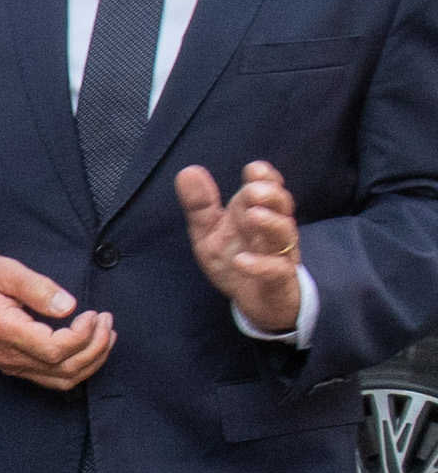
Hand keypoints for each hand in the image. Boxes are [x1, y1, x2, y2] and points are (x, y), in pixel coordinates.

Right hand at [0, 249, 115, 388]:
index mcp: (6, 332)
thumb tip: (69, 306)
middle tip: (106, 320)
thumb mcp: (4, 271)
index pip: (55, 349)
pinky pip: (54, 379)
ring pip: (63, 379)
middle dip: (95, 347)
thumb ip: (38, 288)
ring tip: (105, 333)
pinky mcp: (16, 365)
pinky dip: (79, 367)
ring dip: (92, 360)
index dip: (83, 335)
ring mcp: (12, 364)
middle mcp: (9, 356)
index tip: (92, 312)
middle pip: (65, 368)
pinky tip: (90, 347)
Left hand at [176, 158, 307, 334]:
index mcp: (256, 214)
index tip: (254, 170)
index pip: (268, 187)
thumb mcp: (209, 233)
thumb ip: (200, 206)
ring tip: (252, 215)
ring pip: (285, 233)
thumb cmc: (236, 259)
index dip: (265, 177)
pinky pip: (277, 270)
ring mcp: (279, 254)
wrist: (256, 302)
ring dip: (270, 223)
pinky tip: (241, 261)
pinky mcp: (279, 280)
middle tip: (253, 191)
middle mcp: (272, 229)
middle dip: (270, 195)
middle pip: (281, 206)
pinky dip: (260, 265)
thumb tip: (187, 171)